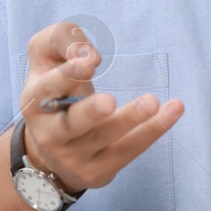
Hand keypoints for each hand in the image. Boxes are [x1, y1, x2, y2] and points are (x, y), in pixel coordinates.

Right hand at [17, 21, 183, 197]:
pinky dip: (153, 130)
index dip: (69, 74)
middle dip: (90, 112)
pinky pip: (129, 150)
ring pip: (106, 139)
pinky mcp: (99, 171)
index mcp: (36, 102)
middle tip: (109, 101)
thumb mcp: (47, 56)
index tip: (91, 61)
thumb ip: (62, 39)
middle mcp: (51, 134)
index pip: (49, 88)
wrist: (50, 147)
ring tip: (152, 101)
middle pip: (71, 124)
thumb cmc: (56, 87)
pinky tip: (174, 110)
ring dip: (131, 121)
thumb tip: (87, 53)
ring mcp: (75, 157)